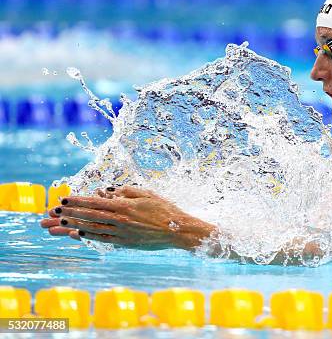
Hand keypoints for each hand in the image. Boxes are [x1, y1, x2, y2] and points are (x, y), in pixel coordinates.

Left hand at [40, 186, 214, 249]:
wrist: (177, 230)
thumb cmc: (165, 209)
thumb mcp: (147, 193)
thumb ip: (126, 191)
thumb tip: (108, 191)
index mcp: (125, 205)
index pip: (95, 202)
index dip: (77, 200)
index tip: (63, 198)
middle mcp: (120, 220)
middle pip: (89, 216)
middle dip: (69, 213)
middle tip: (52, 212)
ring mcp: (122, 233)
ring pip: (92, 229)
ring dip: (73, 226)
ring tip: (58, 224)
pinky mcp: (125, 243)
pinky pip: (103, 239)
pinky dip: (88, 236)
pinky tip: (77, 234)